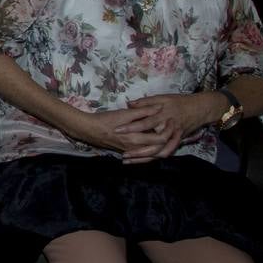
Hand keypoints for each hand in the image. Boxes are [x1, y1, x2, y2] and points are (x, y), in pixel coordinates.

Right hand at [63, 103, 179, 162]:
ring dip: (163, 144)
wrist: (88, 130)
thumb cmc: (105, 120)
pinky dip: (153, 149)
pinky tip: (155, 142)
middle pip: (160, 148)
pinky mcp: (128, 151)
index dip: (170, 130)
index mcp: (136, 139)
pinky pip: (145, 154)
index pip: (160, 138)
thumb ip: (142, 111)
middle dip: (170, 138)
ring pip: (153, 153)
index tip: (172, 120)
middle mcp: (136, 148)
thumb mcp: (123, 113)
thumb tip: (159, 108)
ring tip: (169, 134)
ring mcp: (132, 152)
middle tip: (175, 127)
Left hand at [113, 93, 221, 161]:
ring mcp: (174, 137)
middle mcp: (168, 129)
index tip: (117, 130)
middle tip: (123, 154)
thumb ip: (145, 102)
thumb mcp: (162, 97)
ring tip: (130, 161)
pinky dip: (155, 158)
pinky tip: (144, 161)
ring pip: (159, 152)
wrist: (200, 108)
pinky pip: (166, 153)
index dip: (131, 127)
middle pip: (152, 143)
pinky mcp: (178, 141)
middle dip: (137, 150)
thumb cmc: (180, 101)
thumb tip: (129, 104)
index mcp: (163, 116)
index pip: (144, 123)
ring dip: (145, 158)